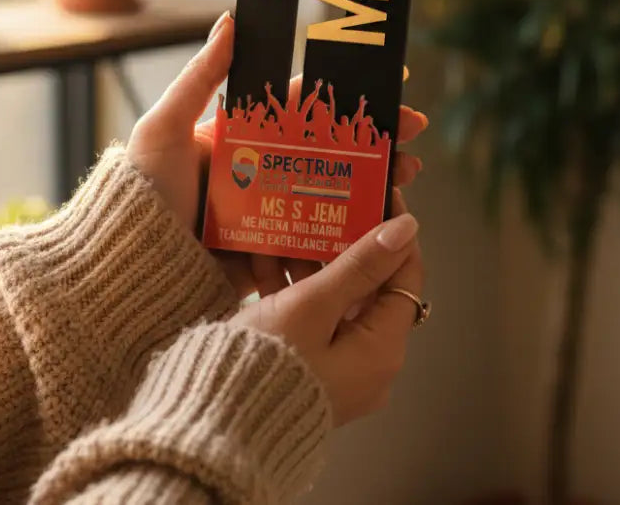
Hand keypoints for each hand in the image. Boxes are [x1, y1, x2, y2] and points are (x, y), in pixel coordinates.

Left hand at [127, 12, 427, 295]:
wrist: (127, 265)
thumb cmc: (143, 191)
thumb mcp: (166, 128)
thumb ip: (200, 78)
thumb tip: (230, 21)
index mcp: (240, 137)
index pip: (304, 111)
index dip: (347, 101)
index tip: (390, 93)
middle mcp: (258, 172)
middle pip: (327, 155)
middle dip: (373, 151)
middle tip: (412, 151)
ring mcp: (266, 214)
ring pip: (328, 197)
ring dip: (369, 193)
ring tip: (403, 190)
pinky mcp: (267, 252)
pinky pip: (311, 241)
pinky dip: (342, 239)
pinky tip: (374, 235)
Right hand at [231, 196, 423, 425]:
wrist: (212, 427)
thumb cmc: (268, 363)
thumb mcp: (313, 305)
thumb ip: (359, 265)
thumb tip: (407, 227)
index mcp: (381, 349)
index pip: (405, 276)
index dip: (394, 232)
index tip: (377, 192)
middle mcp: (367, 363)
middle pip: (367, 287)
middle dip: (343, 242)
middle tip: (325, 201)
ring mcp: (335, 369)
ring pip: (333, 299)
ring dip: (311, 261)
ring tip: (288, 219)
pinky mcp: (305, 369)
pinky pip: (308, 319)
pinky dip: (291, 289)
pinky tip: (263, 254)